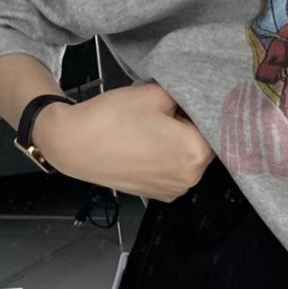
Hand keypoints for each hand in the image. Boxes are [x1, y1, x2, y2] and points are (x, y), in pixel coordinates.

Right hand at [33, 82, 214, 202]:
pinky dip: (167, 158)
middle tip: (168, 111)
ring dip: (180, 143)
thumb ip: (184, 95)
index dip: (199, 109)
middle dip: (191, 127)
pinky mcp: (158, 195)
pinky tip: (147, 144)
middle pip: (204, 145)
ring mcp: (174, 190)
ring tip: (155, 127)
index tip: (186, 100)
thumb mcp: (155, 93)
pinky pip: (173, 171)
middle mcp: (191, 178)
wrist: (74, 145)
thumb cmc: (114, 117)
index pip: (213, 124)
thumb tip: (194, 98)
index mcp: (196, 152)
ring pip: (188, 159)